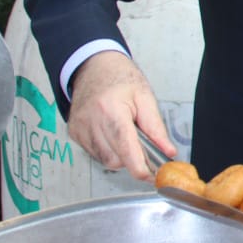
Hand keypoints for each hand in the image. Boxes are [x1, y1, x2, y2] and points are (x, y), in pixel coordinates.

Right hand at [66, 50, 173, 181]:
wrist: (94, 66)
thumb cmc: (120, 77)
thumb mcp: (145, 97)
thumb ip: (156, 128)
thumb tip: (168, 151)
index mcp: (111, 110)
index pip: (125, 148)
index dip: (140, 167)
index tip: (152, 176)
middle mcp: (91, 121)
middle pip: (115, 159)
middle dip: (133, 158)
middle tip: (143, 144)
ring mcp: (79, 129)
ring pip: (105, 160)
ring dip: (120, 154)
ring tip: (126, 132)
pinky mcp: (74, 133)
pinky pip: (95, 153)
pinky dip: (108, 149)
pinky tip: (111, 132)